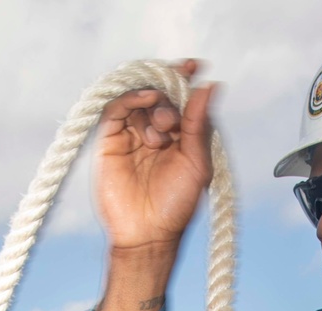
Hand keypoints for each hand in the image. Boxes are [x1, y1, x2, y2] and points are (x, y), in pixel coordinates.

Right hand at [94, 59, 214, 250]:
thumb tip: (210, 85)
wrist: (146, 234)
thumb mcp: (196, 163)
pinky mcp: (111, 138)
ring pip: (139, 96)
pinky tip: (145, 98)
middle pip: (160, 92)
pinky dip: (131, 97)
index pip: (181, 97)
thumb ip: (199, 124)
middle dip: (169, 97)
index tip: (193, 66)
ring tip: (162, 129)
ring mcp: (132, 133)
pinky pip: (117, 107)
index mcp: (180, 135)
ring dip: (153, 102)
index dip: (185, 77)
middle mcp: (156, 129)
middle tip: (172, 124)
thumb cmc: (176, 206)